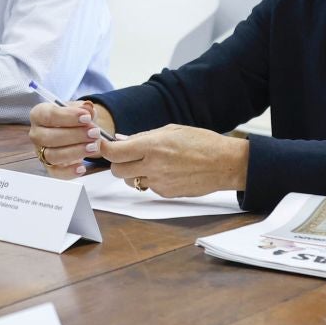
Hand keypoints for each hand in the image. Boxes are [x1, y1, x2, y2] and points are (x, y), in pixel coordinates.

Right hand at [29, 99, 113, 177]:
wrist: (79, 132)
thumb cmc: (75, 119)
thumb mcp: (81, 109)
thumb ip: (85, 108)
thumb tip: (88, 108)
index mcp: (39, 114)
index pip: (48, 115)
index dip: (68, 117)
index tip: (87, 117)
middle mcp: (36, 134)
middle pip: (49, 137)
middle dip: (74, 135)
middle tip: (94, 133)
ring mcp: (41, 152)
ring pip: (52, 155)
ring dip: (75, 152)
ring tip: (94, 147)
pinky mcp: (49, 167)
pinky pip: (56, 173)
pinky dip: (69, 172)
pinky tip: (82, 168)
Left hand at [94, 125, 247, 196]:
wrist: (224, 164)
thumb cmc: (201, 143)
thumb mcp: (171, 131)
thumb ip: (143, 137)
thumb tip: (121, 139)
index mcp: (153, 146)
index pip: (114, 152)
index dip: (103, 149)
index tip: (101, 146)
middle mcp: (152, 166)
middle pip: (116, 170)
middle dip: (117, 163)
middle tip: (126, 155)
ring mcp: (158, 183)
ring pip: (130, 181)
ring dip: (133, 173)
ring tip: (151, 163)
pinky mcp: (165, 194)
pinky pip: (147, 187)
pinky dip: (150, 180)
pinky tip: (166, 171)